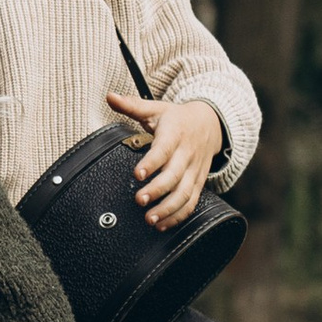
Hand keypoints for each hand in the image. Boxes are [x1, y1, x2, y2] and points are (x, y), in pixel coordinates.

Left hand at [108, 90, 221, 232]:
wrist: (211, 124)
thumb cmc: (177, 119)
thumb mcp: (157, 108)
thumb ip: (132, 105)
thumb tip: (110, 97)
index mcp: (175, 134)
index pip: (163, 149)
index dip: (152, 162)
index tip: (137, 173)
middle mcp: (186, 154)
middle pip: (174, 175)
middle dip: (157, 190)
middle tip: (139, 200)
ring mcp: (194, 170)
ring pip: (185, 193)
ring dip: (168, 208)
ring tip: (150, 219)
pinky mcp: (198, 183)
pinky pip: (191, 202)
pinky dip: (178, 216)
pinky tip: (163, 224)